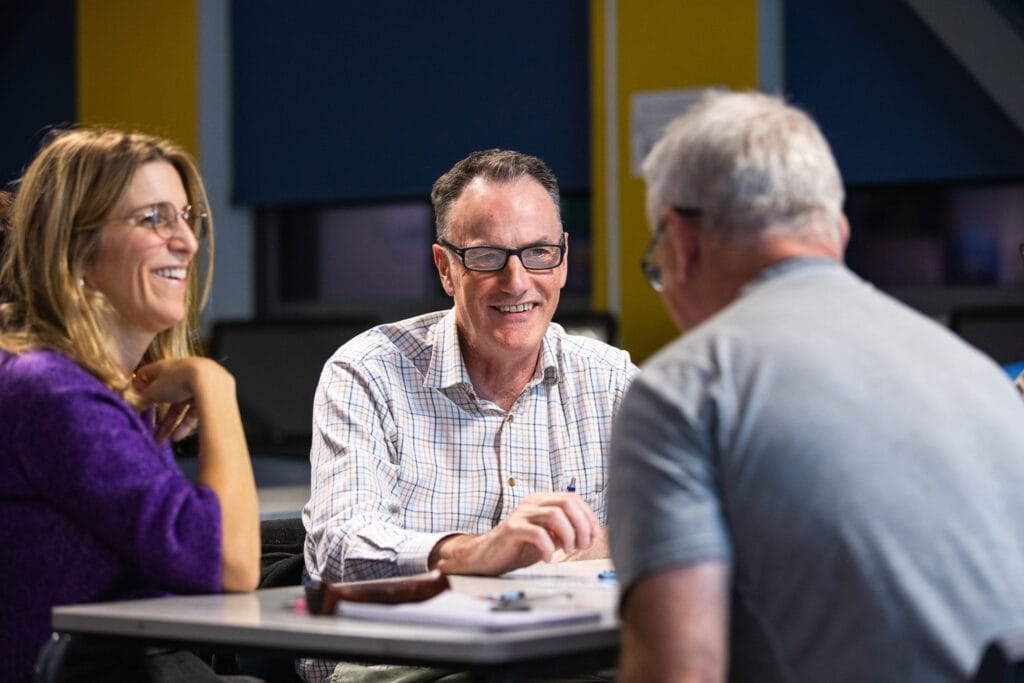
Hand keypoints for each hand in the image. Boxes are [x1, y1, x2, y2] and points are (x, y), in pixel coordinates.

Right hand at [133, 359, 227, 442]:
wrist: (210, 382)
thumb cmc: (178, 380)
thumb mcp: (154, 391)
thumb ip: (143, 397)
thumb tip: (135, 403)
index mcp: (166, 367)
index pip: (149, 373)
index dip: (140, 385)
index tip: (134, 397)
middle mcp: (182, 373)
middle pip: (166, 395)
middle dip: (156, 412)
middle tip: (148, 425)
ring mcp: (197, 384)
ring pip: (180, 406)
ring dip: (169, 424)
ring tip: (160, 440)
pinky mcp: (209, 396)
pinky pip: (193, 413)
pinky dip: (184, 425)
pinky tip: (176, 438)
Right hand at [430, 492, 600, 575]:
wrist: (488, 556)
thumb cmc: (519, 547)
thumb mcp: (548, 537)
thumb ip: (565, 531)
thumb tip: (589, 534)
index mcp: (542, 501)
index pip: (573, 498)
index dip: (588, 517)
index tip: (594, 536)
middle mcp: (532, 503)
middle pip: (566, 503)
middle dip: (581, 525)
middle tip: (582, 545)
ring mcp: (521, 514)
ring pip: (555, 515)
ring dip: (568, 535)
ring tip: (567, 550)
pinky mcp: (512, 529)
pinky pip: (537, 533)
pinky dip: (548, 547)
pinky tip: (547, 558)